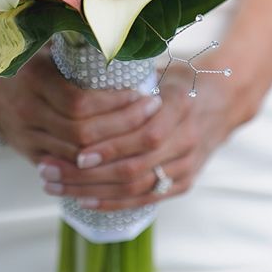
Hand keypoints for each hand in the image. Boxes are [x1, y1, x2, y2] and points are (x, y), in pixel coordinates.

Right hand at [0, 50, 158, 164]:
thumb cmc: (33, 63)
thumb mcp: (50, 48)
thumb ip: (80, 47)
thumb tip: (127, 34)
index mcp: (33, 79)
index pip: (79, 102)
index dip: (115, 103)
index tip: (143, 93)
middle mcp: (26, 111)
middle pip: (81, 132)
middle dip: (122, 125)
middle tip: (152, 111)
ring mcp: (26, 138)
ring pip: (76, 156)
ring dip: (114, 148)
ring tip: (144, 133)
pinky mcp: (32, 156)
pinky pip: (68, 169)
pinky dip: (96, 165)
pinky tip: (123, 154)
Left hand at [34, 62, 254, 210]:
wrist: (224, 103)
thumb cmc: (182, 82)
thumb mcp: (162, 70)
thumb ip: (129, 79)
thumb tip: (77, 71)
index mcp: (183, 104)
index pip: (145, 134)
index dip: (109, 146)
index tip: (74, 150)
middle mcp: (189, 138)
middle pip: (134, 166)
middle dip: (85, 173)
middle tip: (47, 170)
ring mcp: (189, 165)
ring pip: (135, 187)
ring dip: (90, 190)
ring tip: (55, 186)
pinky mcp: (184, 183)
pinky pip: (145, 199)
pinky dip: (112, 202)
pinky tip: (83, 199)